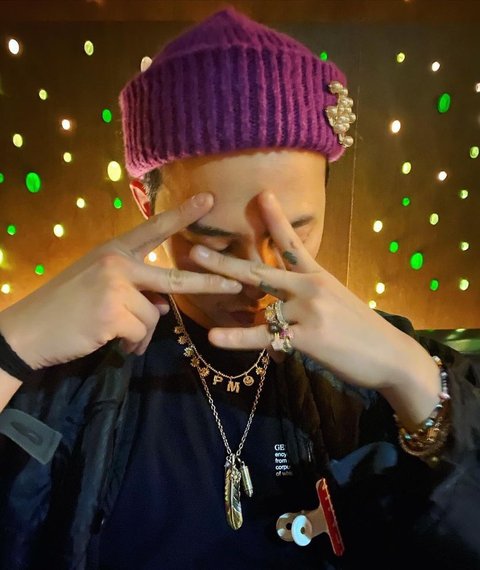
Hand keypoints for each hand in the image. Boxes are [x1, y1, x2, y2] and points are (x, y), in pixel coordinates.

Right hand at [0, 193, 240, 370]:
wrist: (28, 330)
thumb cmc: (64, 306)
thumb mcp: (98, 286)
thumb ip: (132, 288)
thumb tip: (164, 306)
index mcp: (113, 250)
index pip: (153, 229)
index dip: (182, 214)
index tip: (209, 199)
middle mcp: (117, 262)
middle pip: (174, 277)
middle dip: (208, 284)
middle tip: (234, 285)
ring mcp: (115, 287)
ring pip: (155, 315)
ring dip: (142, 332)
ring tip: (121, 336)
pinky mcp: (113, 313)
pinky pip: (141, 333)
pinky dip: (133, 344)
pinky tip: (114, 342)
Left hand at [190, 191, 436, 396]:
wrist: (392, 357)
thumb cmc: (363, 331)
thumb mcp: (336, 303)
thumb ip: (308, 298)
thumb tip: (282, 307)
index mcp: (318, 276)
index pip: (293, 243)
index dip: (276, 219)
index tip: (262, 194)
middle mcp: (310, 286)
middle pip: (262, 269)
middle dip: (227, 259)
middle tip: (195, 248)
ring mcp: (309, 310)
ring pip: (260, 300)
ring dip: (226, 288)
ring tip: (194, 282)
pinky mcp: (307, 336)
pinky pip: (265, 336)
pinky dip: (239, 338)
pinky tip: (215, 339)